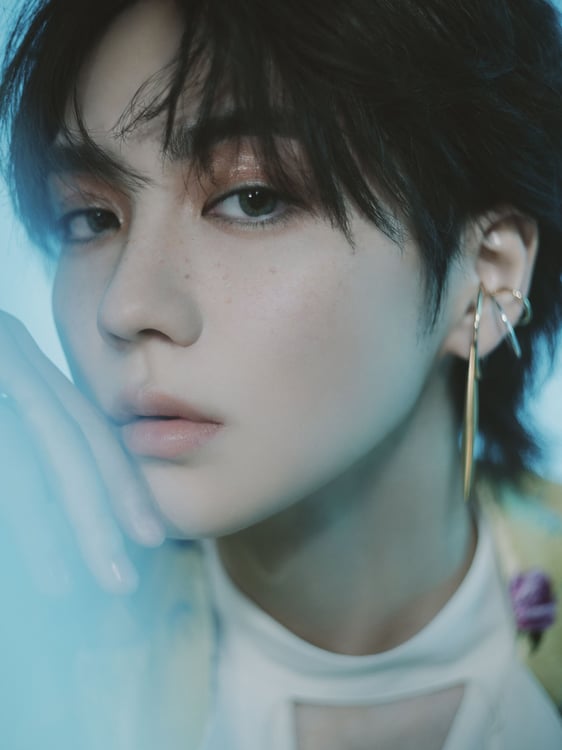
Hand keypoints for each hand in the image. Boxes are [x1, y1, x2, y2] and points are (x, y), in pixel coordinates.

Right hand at [0, 311, 165, 594]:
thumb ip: (30, 433)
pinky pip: (4, 462)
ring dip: (42, 527)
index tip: (152, 536)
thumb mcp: (8, 391)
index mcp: (20, 360)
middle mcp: (4, 355)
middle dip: (98, 513)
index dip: (122, 482)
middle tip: (122, 578)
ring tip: (61, 585)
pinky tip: (19, 561)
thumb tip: (75, 505)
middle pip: (66, 441)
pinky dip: (14, 507)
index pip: (86, 426)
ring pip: (17, 461)